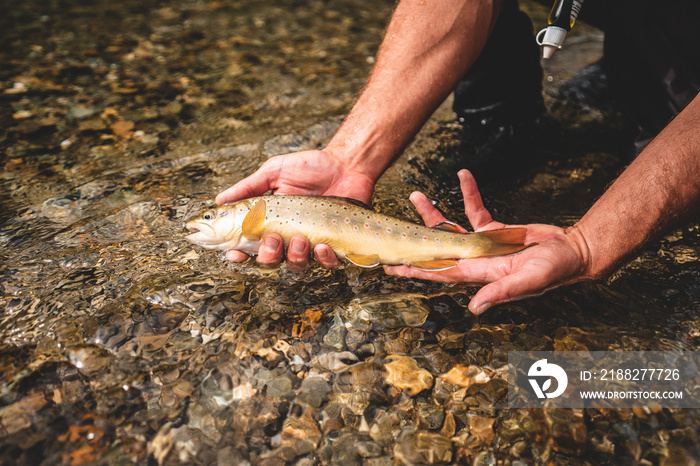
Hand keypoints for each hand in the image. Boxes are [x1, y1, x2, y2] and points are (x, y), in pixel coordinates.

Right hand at [216, 149, 375, 267]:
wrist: (346, 165)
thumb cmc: (310, 167)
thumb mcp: (274, 172)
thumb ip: (248, 188)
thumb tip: (219, 201)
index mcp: (270, 221)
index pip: (248, 245)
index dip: (238, 254)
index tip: (234, 254)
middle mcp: (288, 236)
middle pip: (270, 260)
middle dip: (268, 255)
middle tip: (273, 239)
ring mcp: (311, 242)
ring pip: (296, 265)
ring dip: (295, 256)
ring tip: (301, 238)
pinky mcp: (334, 244)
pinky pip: (326, 263)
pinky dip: (323, 259)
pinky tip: (322, 245)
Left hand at [384, 170, 591, 313]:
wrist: (573, 252)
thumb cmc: (554, 271)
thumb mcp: (528, 282)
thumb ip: (500, 292)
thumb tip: (474, 308)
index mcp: (479, 273)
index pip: (440, 271)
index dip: (415, 269)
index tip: (391, 266)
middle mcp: (475, 259)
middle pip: (437, 248)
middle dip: (413, 240)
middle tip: (390, 230)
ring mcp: (483, 245)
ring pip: (451, 227)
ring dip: (433, 212)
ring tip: (415, 195)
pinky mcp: (496, 230)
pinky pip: (476, 210)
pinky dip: (470, 194)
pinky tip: (463, 176)